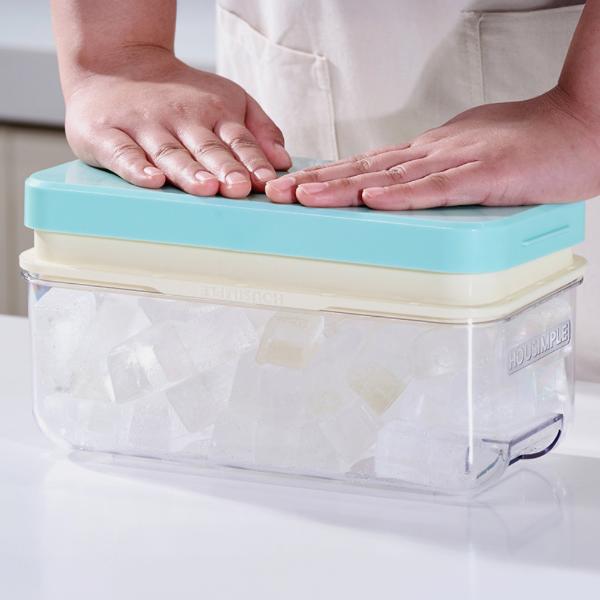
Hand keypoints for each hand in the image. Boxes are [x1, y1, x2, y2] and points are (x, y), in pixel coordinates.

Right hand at [64, 47, 290, 197]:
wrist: (115, 63)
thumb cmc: (181, 94)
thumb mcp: (228, 100)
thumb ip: (259, 130)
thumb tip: (283, 162)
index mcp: (214, 112)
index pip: (238, 140)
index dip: (253, 161)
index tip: (266, 181)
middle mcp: (181, 118)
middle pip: (206, 148)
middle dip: (225, 168)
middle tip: (239, 188)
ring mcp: (143, 125)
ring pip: (169, 152)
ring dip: (188, 171)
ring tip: (205, 187)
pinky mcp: (107, 134)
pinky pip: (123, 153)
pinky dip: (136, 168)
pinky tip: (152, 180)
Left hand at [265, 87, 599, 208]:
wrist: (579, 126)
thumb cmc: (526, 144)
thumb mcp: (466, 159)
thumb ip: (432, 175)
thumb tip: (398, 189)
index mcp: (426, 153)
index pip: (365, 165)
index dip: (326, 177)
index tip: (292, 187)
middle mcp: (431, 154)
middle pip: (364, 169)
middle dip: (317, 183)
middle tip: (278, 194)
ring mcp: (456, 162)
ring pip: (390, 177)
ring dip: (344, 188)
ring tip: (304, 197)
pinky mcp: (485, 176)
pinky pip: (438, 187)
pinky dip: (402, 194)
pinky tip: (371, 198)